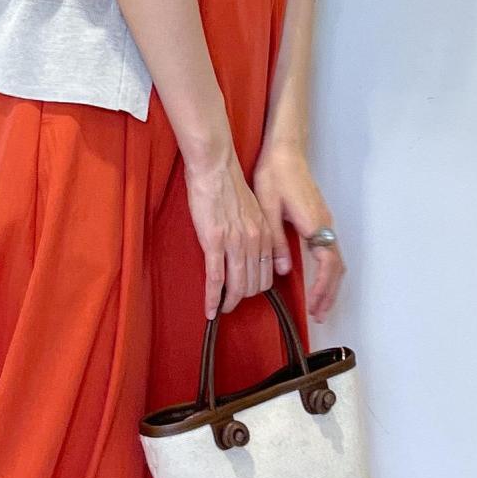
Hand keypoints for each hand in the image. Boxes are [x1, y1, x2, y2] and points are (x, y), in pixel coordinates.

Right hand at [183, 144, 284, 317]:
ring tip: (220, 309)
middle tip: (231, 303)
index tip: (246, 293)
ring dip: (228, 302)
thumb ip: (254, 231)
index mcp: (264, 233)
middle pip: (254, 284)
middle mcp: (254, 241)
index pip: (266, 273)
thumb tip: (250, 248)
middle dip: (242, 298)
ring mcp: (235, 243)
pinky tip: (209, 310)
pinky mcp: (214, 242)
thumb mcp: (251, 210)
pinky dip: (213, 298)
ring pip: (236, 285)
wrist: (215, 167)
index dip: (256, 288)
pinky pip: (216, 279)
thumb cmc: (228, 184)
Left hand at [252, 138, 345, 321]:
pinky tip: (317, 280)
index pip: (327, 264)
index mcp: (314, 224)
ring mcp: (325, 221)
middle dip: (329, 293)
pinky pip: (330, 251)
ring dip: (329, 284)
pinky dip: (327, 271)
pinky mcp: (320, 219)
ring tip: (319, 305)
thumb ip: (275, 241)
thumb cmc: (275, 176)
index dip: (321, 288)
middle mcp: (325, 224)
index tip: (313, 306)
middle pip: (336, 267)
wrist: (285, 151)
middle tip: (319, 315)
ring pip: (336, 260)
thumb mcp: (268, 209)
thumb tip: (282, 270)